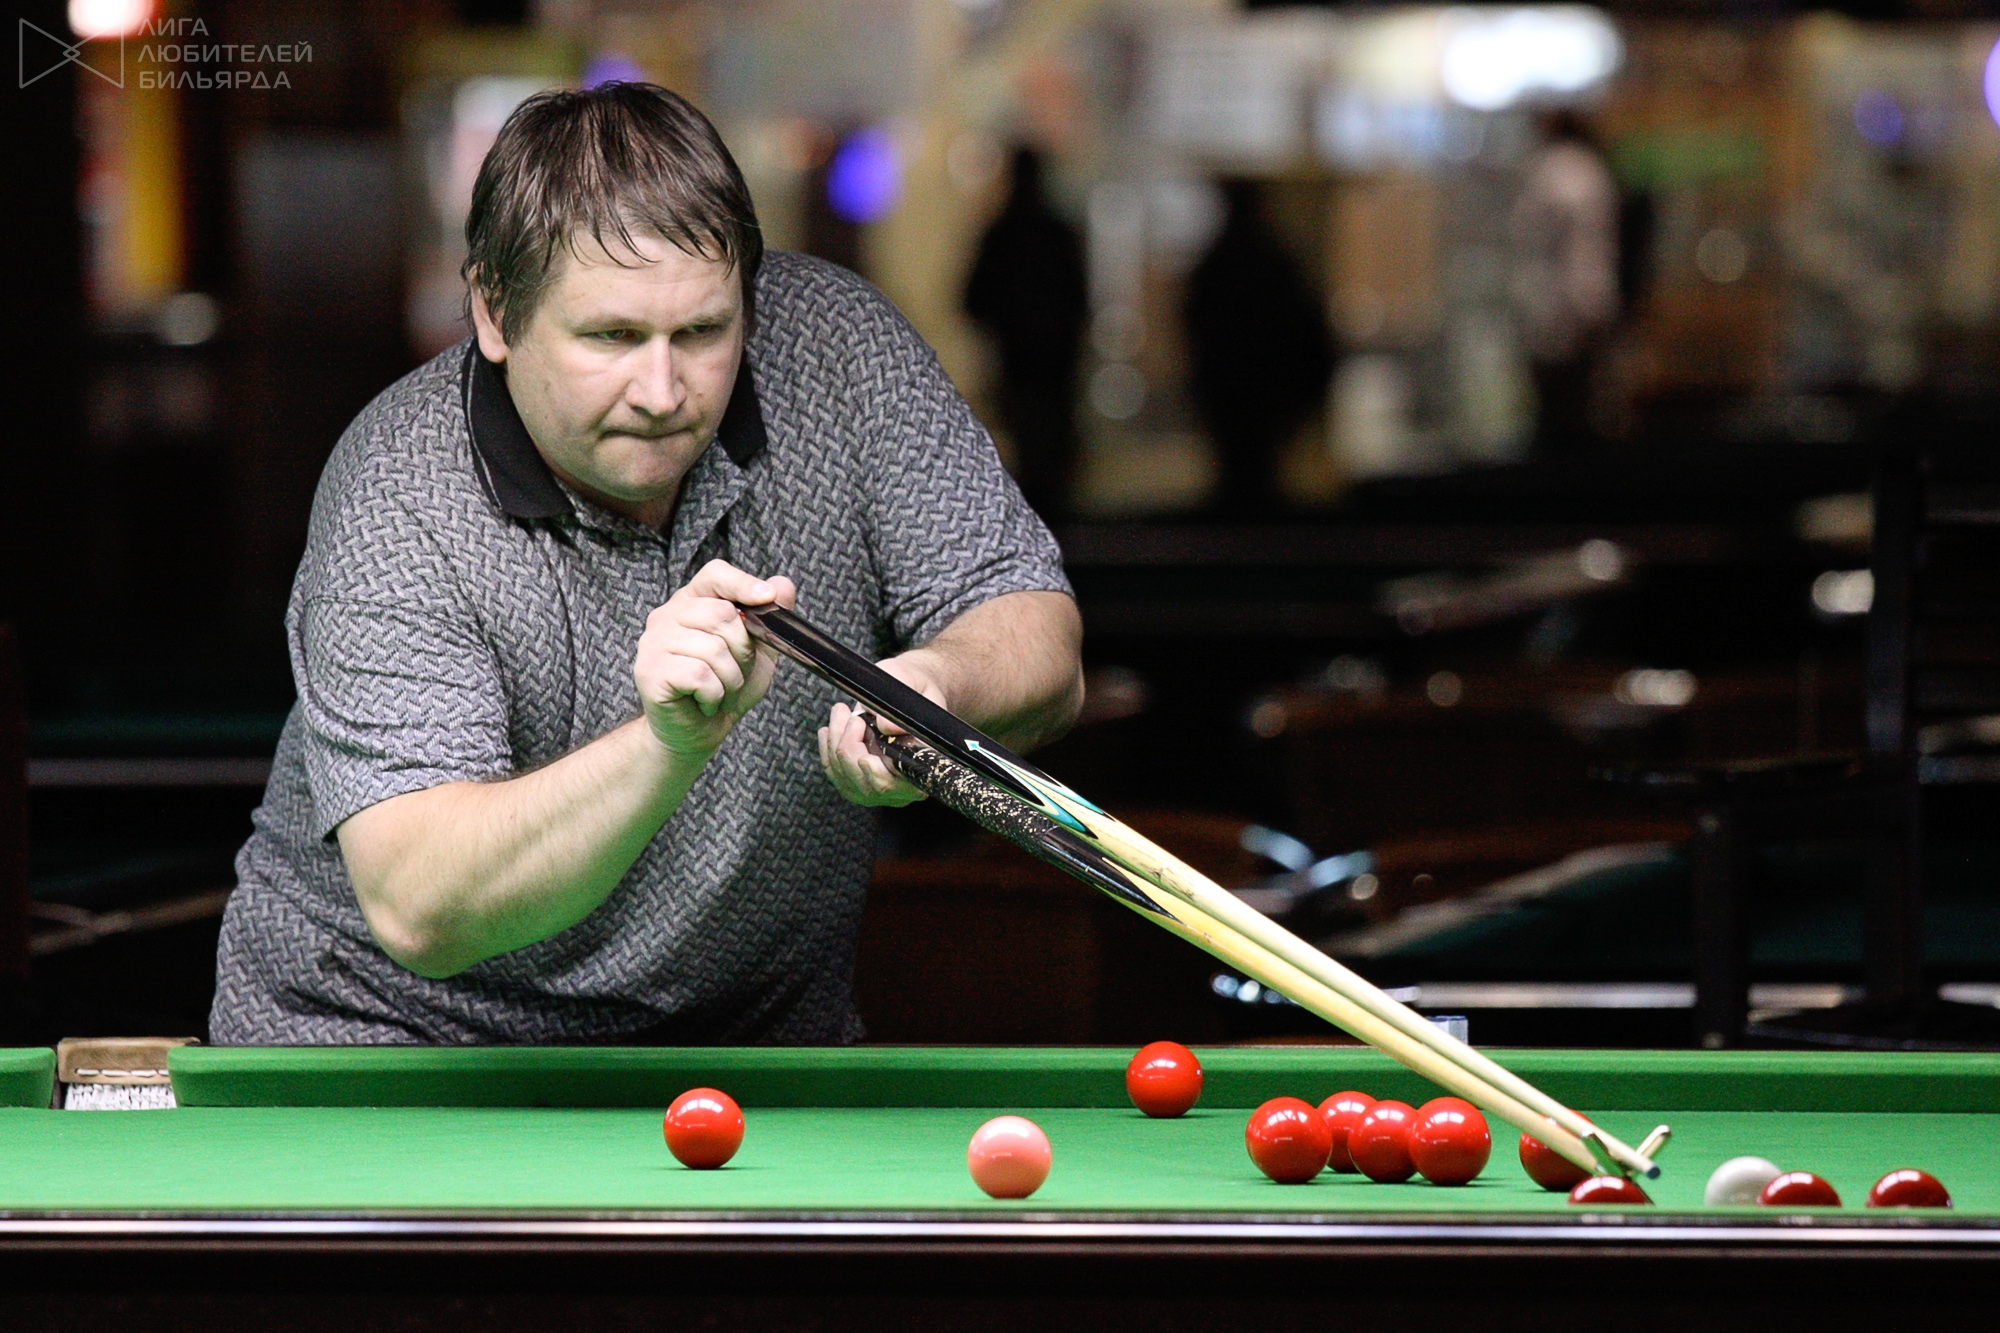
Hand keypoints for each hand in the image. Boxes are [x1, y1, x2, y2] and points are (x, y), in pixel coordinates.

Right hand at [634, 560, 795, 758]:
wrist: (696, 733)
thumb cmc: (724, 688)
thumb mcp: (757, 651)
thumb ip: (769, 618)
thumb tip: (783, 584)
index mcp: (692, 602)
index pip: (715, 574)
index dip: (742, 583)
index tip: (767, 598)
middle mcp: (667, 615)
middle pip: (721, 614)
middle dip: (743, 651)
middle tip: (736, 674)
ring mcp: (653, 642)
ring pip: (713, 649)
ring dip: (730, 679)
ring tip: (721, 692)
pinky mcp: (649, 671)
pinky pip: (699, 675)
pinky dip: (714, 694)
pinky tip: (706, 702)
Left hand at [818, 654, 944, 807]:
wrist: (908, 694)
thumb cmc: (914, 689)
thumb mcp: (913, 687)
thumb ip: (901, 706)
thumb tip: (887, 728)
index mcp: (923, 767)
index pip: (900, 783)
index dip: (878, 776)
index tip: (864, 758)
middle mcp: (903, 787)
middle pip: (867, 785)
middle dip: (849, 748)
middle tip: (848, 715)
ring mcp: (879, 788)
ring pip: (847, 780)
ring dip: (835, 744)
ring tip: (840, 713)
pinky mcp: (859, 783)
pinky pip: (836, 774)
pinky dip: (827, 751)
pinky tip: (829, 731)